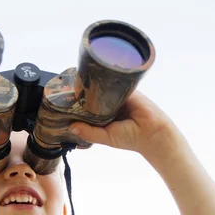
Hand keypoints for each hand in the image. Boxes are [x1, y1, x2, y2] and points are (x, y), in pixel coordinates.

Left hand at [69, 90, 185, 161]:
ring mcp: (117, 96)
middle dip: (81, 94)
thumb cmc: (130, 138)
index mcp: (103, 117)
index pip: (86, 109)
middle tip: (64, 88)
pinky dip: (104, 80)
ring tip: (74, 80)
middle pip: (92, 97)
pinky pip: (113, 82)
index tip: (61, 102)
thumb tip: (71, 128)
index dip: (75, 106)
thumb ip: (89, 133)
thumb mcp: (106, 137)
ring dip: (91, 86)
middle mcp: (109, 106)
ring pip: (101, 88)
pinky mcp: (126, 89)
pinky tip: (92, 76)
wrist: (152, 132)